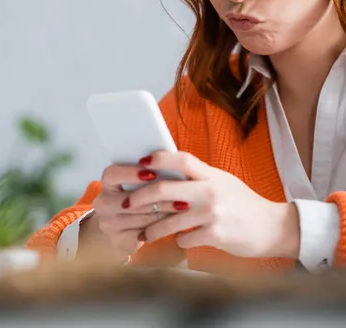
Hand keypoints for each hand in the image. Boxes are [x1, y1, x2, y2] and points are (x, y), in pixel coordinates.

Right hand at [92, 162, 178, 256]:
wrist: (122, 227)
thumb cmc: (136, 194)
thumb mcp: (137, 181)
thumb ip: (147, 171)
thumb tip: (169, 162)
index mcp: (106, 183)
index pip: (112, 174)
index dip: (131, 174)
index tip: (152, 174)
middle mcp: (103, 203)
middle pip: (131, 199)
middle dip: (158, 196)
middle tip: (181, 192)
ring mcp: (108, 224)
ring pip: (140, 217)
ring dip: (164, 211)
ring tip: (183, 205)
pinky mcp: (118, 240)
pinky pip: (143, 233)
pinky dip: (161, 227)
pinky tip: (174, 221)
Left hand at [127, 151, 300, 258]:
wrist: (272, 227)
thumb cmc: (243, 203)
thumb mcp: (223, 181)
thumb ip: (199, 176)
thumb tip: (168, 171)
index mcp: (211, 174)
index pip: (180, 159)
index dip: (158, 159)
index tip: (141, 163)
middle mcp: (210, 191)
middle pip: (165, 190)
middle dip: (140, 197)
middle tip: (127, 202)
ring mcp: (212, 214)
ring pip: (168, 221)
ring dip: (152, 229)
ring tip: (143, 233)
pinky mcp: (214, 236)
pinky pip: (184, 240)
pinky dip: (179, 242)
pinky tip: (179, 241)